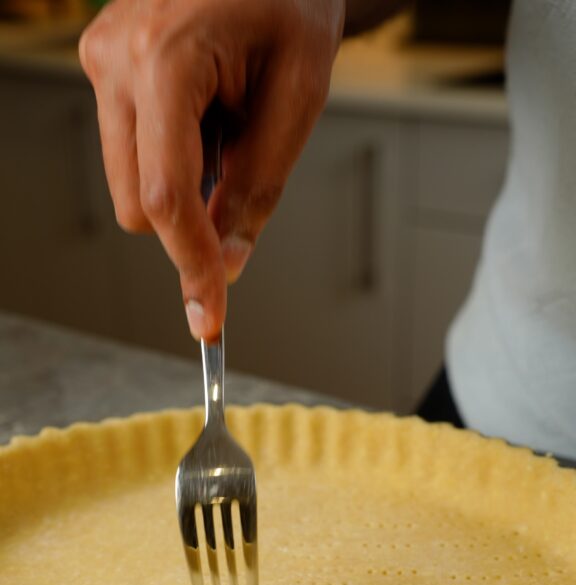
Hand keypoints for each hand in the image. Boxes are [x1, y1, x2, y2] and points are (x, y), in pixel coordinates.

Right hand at [79, 0, 345, 340]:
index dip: (189, 265)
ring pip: (129, 185)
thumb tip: (226, 263)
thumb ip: (258, 191)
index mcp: (164, 58)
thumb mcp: (297, 99)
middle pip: (137, 205)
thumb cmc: (290, 0)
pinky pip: (130, 152)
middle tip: (242, 171)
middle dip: (190, 218)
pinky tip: (203, 112)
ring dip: (181, 184)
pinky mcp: (105, 66)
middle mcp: (117, 59)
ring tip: (225, 121)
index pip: (164, 197)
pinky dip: (171, 158)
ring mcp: (103, 60)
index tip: (207, 316)